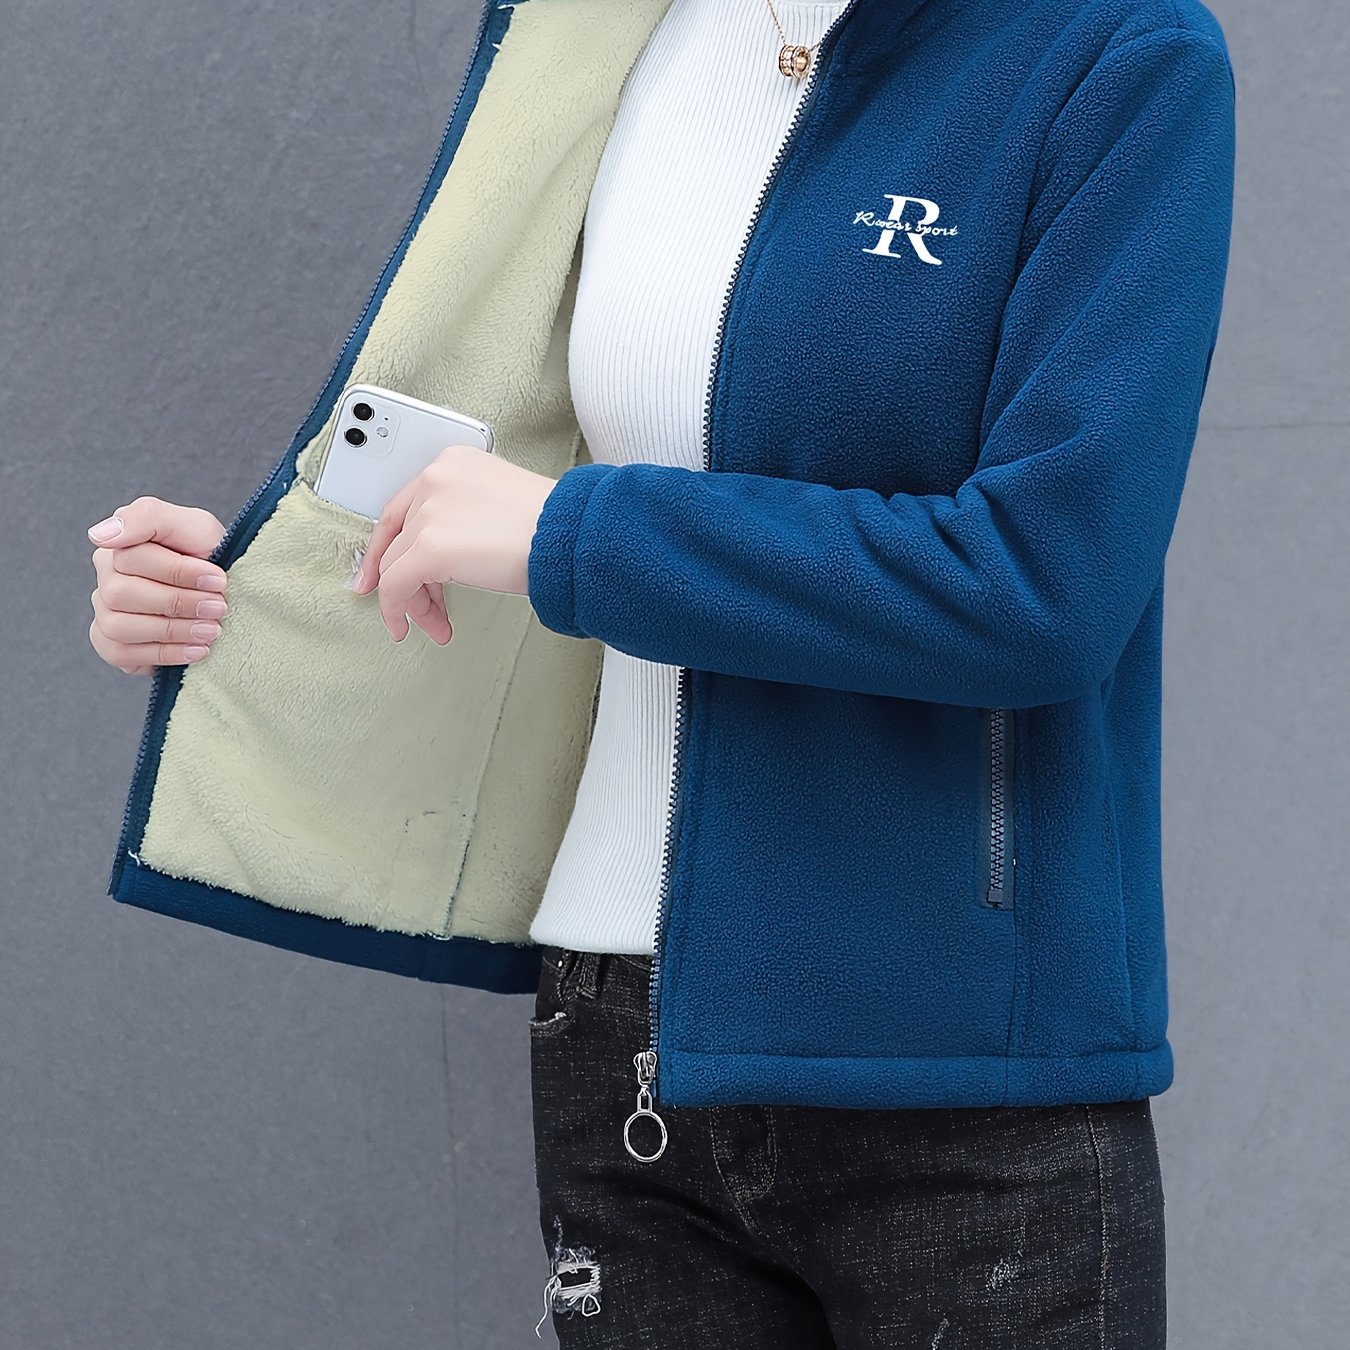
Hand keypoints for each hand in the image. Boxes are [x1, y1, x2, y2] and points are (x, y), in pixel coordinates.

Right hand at [87, 497, 229, 674]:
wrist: (227, 594)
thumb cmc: (208, 554)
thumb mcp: (193, 525)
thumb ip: (148, 516)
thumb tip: (100, 536)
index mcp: (120, 544)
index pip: (132, 557)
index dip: (179, 572)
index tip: (219, 581)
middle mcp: (106, 577)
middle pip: (122, 594)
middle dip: (179, 603)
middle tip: (218, 608)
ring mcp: (105, 611)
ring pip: (118, 626)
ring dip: (173, 631)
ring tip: (211, 630)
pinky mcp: (112, 644)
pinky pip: (122, 654)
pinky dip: (165, 654)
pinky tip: (198, 650)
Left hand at [351, 442, 555, 643]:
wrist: (572, 537)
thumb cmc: (554, 527)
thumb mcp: (500, 505)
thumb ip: (463, 518)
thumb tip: (446, 557)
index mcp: (453, 463)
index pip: (406, 506)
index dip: (388, 543)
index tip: (379, 569)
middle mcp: (435, 480)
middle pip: (399, 538)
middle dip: (405, 580)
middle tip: (412, 608)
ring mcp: (429, 512)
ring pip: (395, 565)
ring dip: (412, 602)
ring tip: (435, 625)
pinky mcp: (429, 547)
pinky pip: (395, 585)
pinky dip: (396, 610)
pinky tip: (407, 627)